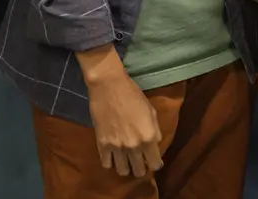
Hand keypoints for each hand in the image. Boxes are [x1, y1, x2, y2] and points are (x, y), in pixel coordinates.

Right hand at [77, 46, 162, 177]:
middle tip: (141, 162)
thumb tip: (155, 143)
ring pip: (122, 171)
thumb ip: (155, 130)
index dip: (156, 163)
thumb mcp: (151, 111)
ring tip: (127, 161)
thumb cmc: (133, 95)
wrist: (109, 87)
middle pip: (139, 170)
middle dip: (142, 168)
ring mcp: (116, 147)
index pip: (155, 163)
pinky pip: (107, 164)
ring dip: (127, 168)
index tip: (154, 160)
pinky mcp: (102, 145)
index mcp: (148, 137)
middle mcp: (133, 146)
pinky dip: (111, 162)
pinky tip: (114, 156)